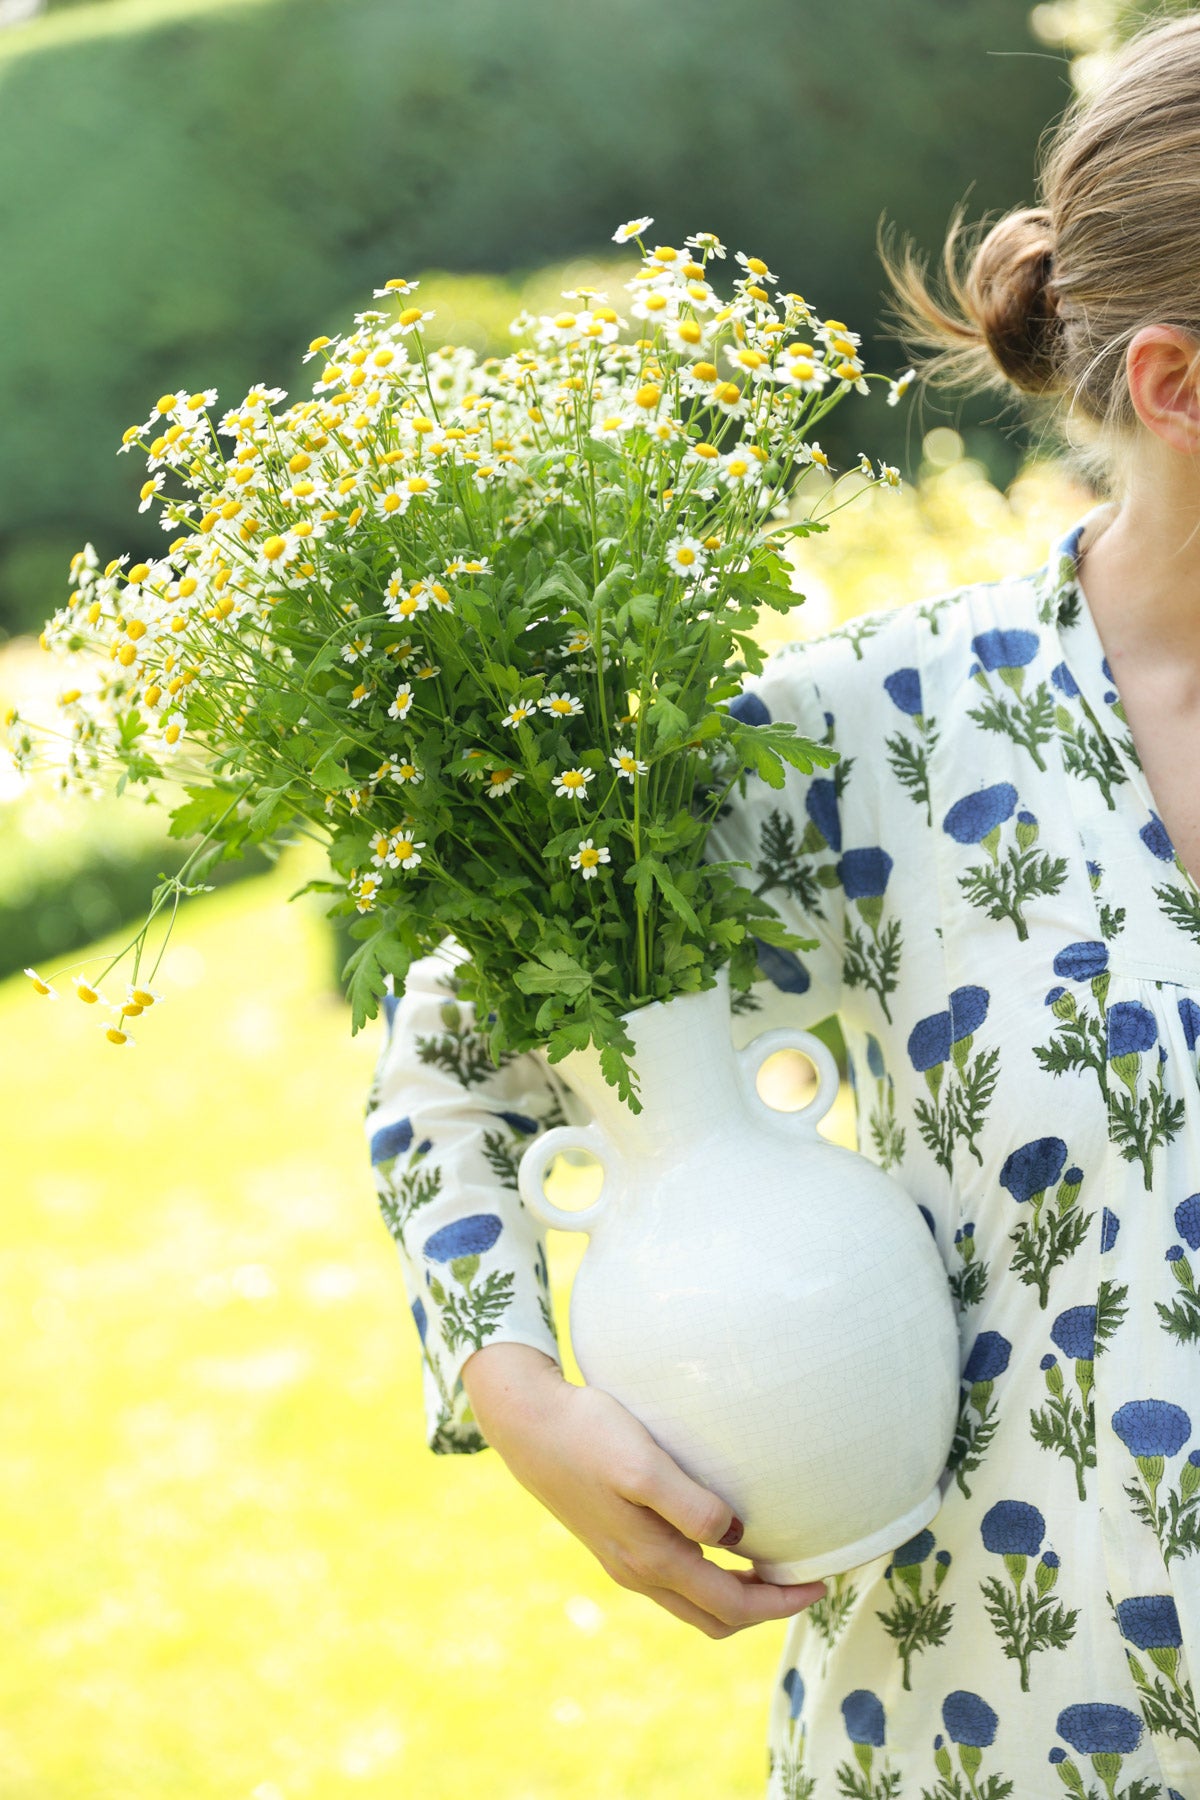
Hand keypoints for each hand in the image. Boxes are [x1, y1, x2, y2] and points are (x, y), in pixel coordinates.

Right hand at [461, 1342, 826, 1638]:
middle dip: (762, 1609)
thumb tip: (734, 1539)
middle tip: (802, 1582)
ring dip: (735, 1595)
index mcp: (650, 1559)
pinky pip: (672, 1578)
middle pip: (713, 1617)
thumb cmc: (589, 1434)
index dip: (779, 1604)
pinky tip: (718, 1541)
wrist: (527, 1422)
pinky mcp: (611, 1537)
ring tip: (770, 1566)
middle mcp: (636, 1570)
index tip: (819, 1586)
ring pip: (691, 1602)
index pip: (730, 1605)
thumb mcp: (644, 1466)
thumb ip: (691, 1507)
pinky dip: (707, 1576)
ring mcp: (620, 1558)